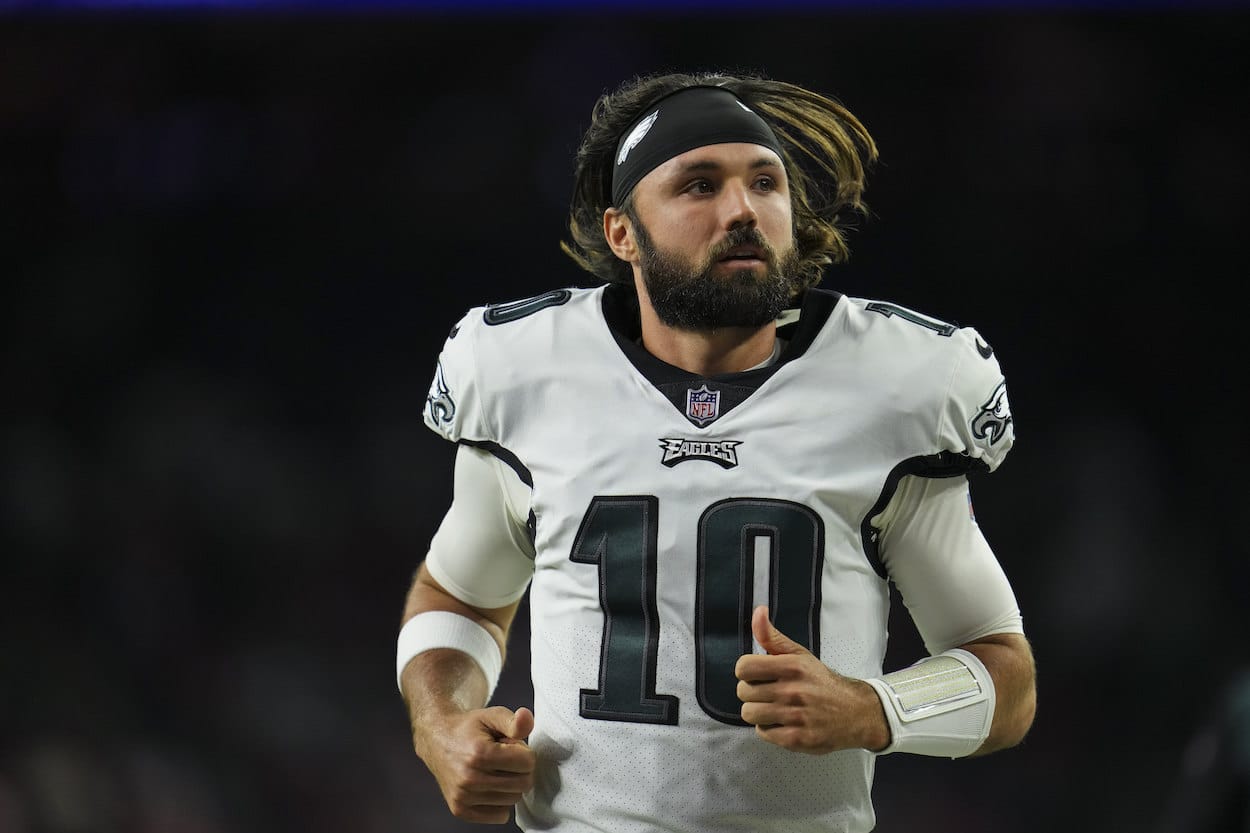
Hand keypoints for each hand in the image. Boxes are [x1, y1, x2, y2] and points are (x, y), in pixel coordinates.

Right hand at [416, 705, 535, 823]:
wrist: (437, 740)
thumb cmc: (469, 728)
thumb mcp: (492, 715)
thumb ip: (514, 721)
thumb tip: (527, 719)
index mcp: (479, 753)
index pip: (527, 763)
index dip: (524, 752)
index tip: (511, 746)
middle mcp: (469, 779)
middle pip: (523, 784)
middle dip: (521, 769)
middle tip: (505, 758)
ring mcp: (464, 797)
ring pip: (513, 799)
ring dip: (510, 784)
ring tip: (495, 769)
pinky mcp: (461, 810)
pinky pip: (500, 815)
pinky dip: (501, 801)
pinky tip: (490, 785)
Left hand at [735, 606, 888, 754]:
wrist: (855, 712)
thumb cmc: (821, 682)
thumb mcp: (800, 655)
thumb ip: (773, 636)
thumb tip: (758, 611)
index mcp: (792, 667)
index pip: (743, 667)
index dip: (747, 671)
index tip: (758, 675)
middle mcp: (793, 691)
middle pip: (743, 692)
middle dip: (752, 692)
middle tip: (769, 692)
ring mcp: (795, 717)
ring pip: (749, 713)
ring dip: (759, 712)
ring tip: (775, 708)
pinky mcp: (796, 739)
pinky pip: (762, 732)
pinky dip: (769, 728)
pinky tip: (784, 722)